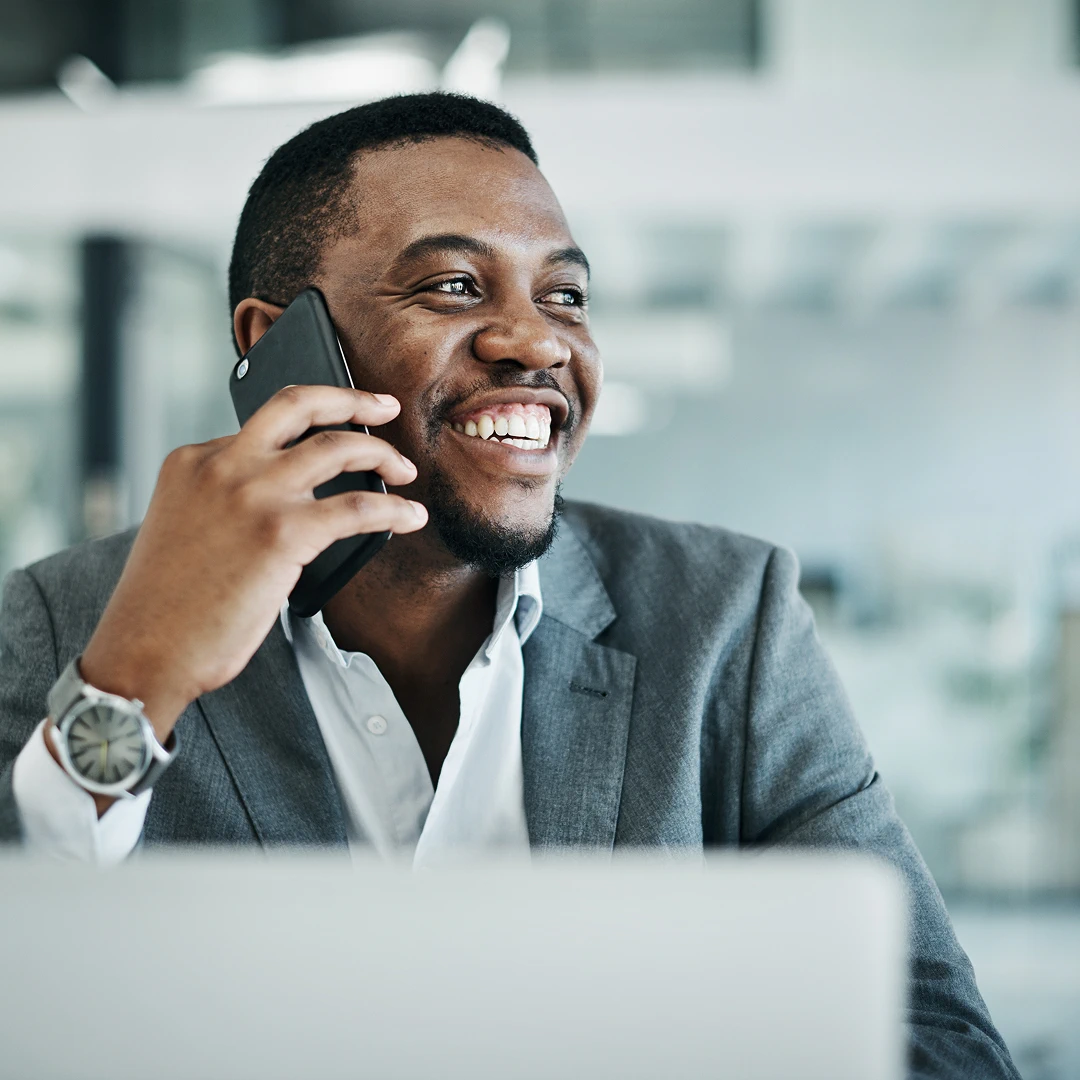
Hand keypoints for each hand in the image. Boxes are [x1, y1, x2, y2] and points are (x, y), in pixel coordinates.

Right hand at [78, 386, 424, 741]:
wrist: (145, 651)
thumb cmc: (167, 605)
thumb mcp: (184, 527)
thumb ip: (226, 502)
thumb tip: (289, 502)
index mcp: (192, 461)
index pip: (262, 427)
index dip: (305, 433)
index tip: (332, 438)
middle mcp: (223, 464)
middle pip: (298, 405)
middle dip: (352, 399)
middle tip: (383, 408)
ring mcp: (254, 493)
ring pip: (338, 447)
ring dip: (382, 455)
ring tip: (405, 470)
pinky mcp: (284, 532)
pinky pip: (359, 508)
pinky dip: (394, 510)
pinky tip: (410, 517)